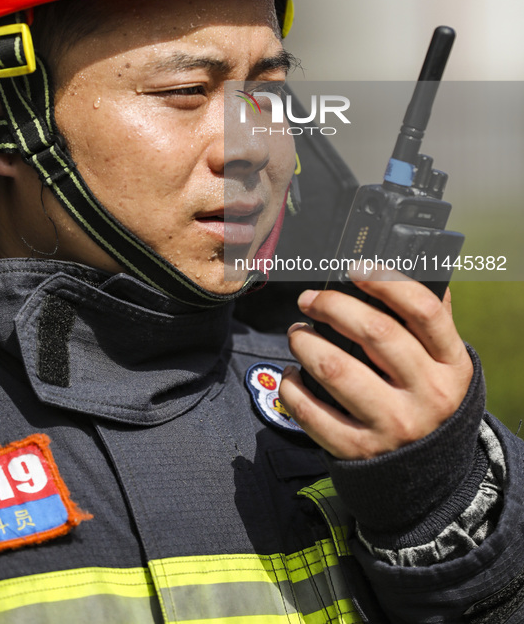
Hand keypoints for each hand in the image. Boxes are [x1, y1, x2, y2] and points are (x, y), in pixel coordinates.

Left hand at [279, 267, 473, 459]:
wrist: (431, 475)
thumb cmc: (428, 399)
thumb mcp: (445, 364)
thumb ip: (431, 321)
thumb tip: (412, 266)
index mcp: (450, 364)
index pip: (422, 310)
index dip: (385, 281)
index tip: (354, 267)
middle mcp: (427, 394)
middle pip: (374, 332)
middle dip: (330, 306)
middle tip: (309, 301)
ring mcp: (392, 424)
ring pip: (334, 368)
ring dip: (304, 342)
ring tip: (297, 334)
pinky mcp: (359, 450)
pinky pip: (311, 411)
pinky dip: (292, 386)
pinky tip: (292, 373)